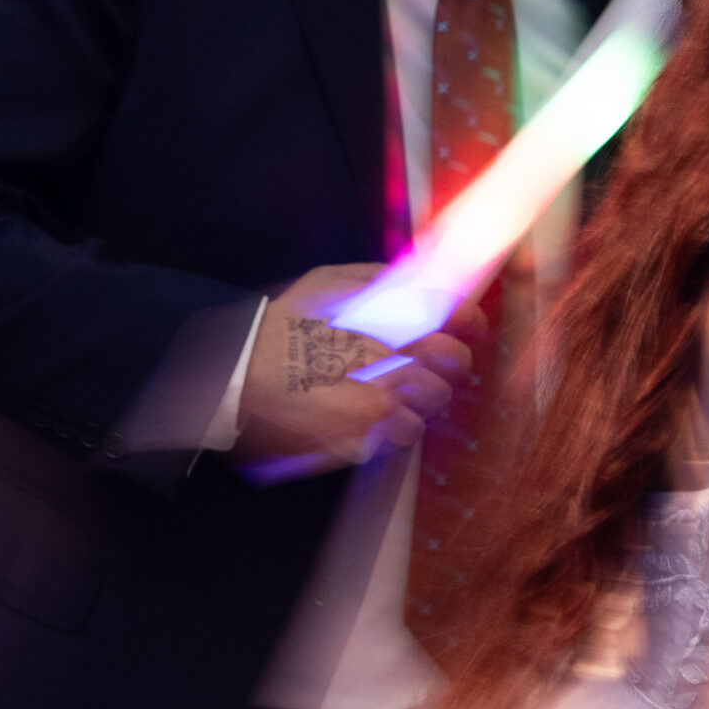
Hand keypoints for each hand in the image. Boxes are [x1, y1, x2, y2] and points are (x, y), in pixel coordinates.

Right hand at [232, 264, 480, 479]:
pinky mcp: (365, 429)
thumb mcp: (327, 282)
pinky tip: (383, 418)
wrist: (238, 373)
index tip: (470, 326)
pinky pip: (410, 430)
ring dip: (427, 395)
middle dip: (452, 362)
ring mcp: (377, 391)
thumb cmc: (282, 326)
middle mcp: (385, 346)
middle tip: (437, 366)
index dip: (467, 319)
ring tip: (400, 392)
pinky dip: (404, 425)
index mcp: (379, 306)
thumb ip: (376, 279)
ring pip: (435, 396)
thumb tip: (422, 278)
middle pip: (452, 357)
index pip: (448, 308)